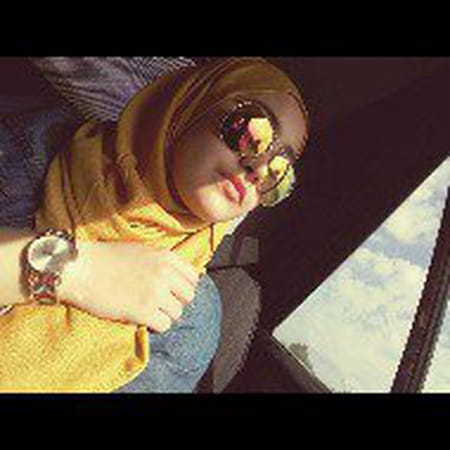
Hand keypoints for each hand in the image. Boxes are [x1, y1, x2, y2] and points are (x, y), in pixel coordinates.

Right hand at [59, 240, 200, 332]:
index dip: (182, 286)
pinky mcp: (143, 311)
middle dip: (175, 302)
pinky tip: (141, 318)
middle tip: (158, 303)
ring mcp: (155, 292)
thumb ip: (163, 262)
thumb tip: (180, 278)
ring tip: (146, 310)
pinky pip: (164, 325)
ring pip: (177, 313)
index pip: (193, 277)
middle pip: (188, 296)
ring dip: (163, 314)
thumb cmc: (106, 258)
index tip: (171, 291)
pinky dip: (154, 325)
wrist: (79, 268)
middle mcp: (165, 273)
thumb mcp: (142, 251)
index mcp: (166, 256)